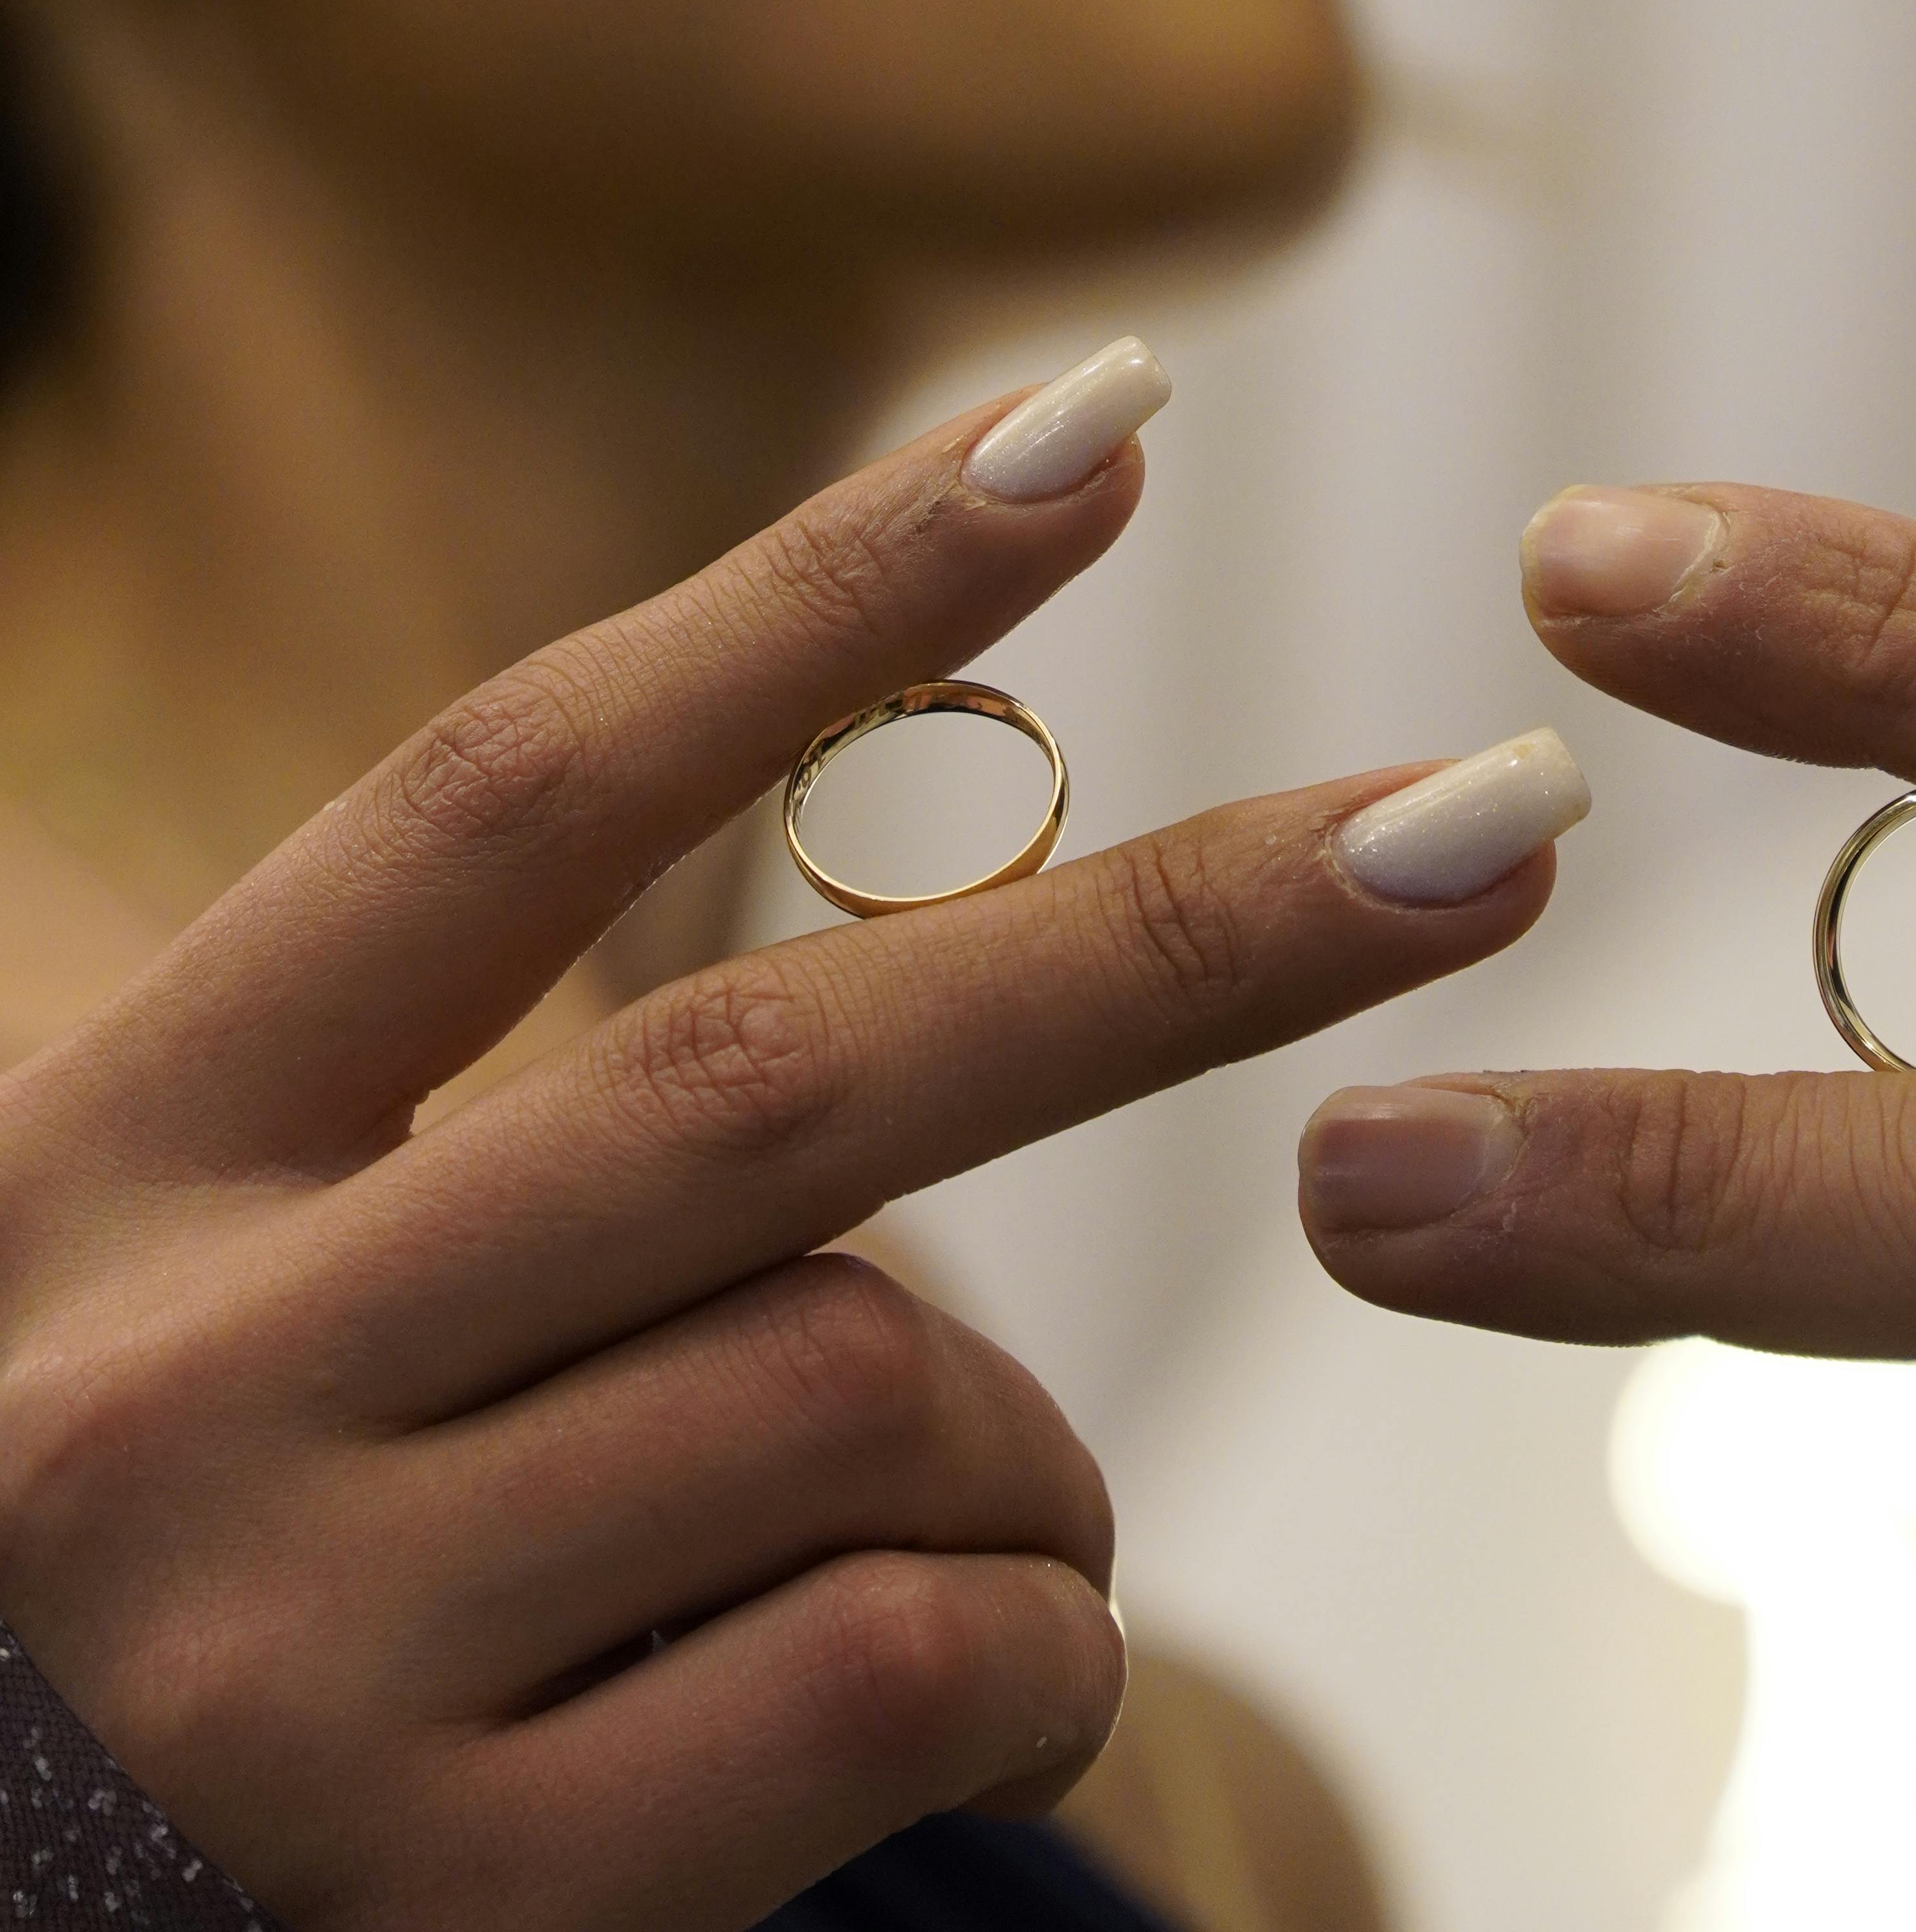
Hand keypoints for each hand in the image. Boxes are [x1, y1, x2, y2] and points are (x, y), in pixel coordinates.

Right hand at [0, 391, 1558, 1931]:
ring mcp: (292, 1675)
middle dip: (1178, 934)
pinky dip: (1036, 1639)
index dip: (820, 592)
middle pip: (771, 1075)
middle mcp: (167, 1387)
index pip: (518, 794)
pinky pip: (906, 1669)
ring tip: (975, 1516)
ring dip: (1030, 1438)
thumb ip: (477, 1098)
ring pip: (871, 1393)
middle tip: (1492, 824)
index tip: (1092, 420)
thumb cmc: (180, 1583)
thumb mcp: (226, 1284)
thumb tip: (907, 813)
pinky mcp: (454, 1923)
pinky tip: (981, 1671)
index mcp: (118, 1154)